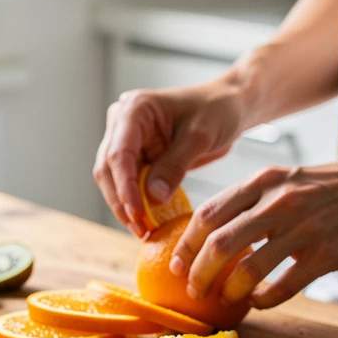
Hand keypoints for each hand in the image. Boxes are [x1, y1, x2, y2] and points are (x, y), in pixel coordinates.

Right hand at [93, 78, 245, 235]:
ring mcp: (128, 142)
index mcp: (134, 110)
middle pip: (109, 169)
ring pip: (114, 180)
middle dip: (121, 201)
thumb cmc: (217, 110)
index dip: (124, 187)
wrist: (228, 106)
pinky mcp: (138, 158)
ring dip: (126, 207)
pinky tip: (148, 222)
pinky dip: (137, 204)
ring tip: (143, 230)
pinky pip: (130, 184)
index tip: (136, 214)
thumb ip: (175, 165)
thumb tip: (153, 198)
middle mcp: (122, 124)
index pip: (119, 153)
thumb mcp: (200, 136)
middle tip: (140, 229)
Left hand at [170, 148, 337, 307]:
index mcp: (265, 180)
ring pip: (247, 269)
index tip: (176, 264)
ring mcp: (303, 229)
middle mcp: (279, 202)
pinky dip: (265, 300)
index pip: (208, 213)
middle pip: (218, 244)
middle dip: (197, 274)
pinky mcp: (327, 254)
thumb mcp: (289, 177)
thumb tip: (217, 229)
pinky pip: (283, 286)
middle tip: (193, 290)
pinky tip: (260, 302)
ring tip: (224, 300)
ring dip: (228, 291)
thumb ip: (255, 199)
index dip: (185, 244)